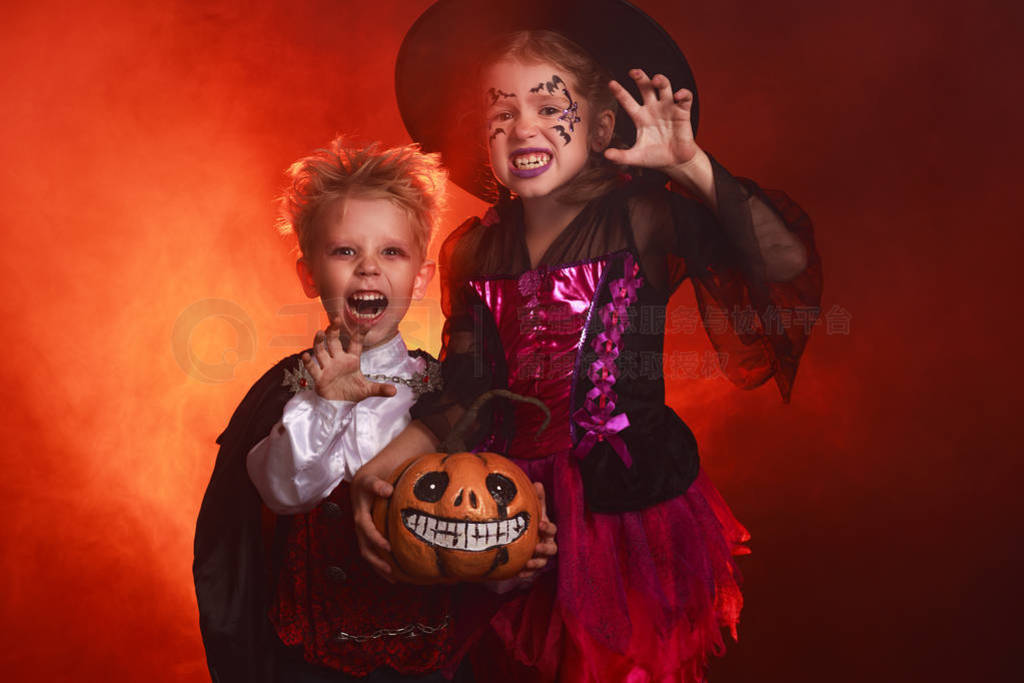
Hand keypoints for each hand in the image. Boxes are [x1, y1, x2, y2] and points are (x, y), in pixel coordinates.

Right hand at [302, 317, 396, 402]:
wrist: (339, 405)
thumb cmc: (352, 393)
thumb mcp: (367, 390)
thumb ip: (380, 389)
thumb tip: (395, 391)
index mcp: (351, 360)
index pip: (356, 343)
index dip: (360, 333)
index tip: (366, 322)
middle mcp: (338, 360)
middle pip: (334, 342)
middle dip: (334, 331)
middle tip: (335, 319)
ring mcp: (328, 368)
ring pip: (321, 351)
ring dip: (319, 342)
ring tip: (320, 332)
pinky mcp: (319, 378)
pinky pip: (312, 368)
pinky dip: (308, 363)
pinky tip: (305, 356)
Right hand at [350, 464, 395, 580]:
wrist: (364, 480)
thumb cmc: (372, 479)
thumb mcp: (372, 478)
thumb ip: (378, 484)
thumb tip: (388, 490)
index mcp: (360, 511)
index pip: (365, 527)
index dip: (375, 538)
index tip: (388, 547)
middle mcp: (359, 523)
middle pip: (364, 545)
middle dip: (376, 559)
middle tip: (391, 568)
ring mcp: (362, 530)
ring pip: (367, 552)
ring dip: (378, 566)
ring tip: (393, 578)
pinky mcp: (368, 535)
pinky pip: (372, 551)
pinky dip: (381, 564)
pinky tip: (395, 574)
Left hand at [518, 482, 556, 579]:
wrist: (526, 538)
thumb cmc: (533, 522)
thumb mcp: (535, 511)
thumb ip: (537, 499)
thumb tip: (537, 483)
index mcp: (548, 531)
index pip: (552, 530)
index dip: (548, 527)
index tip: (540, 524)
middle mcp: (548, 545)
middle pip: (552, 549)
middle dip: (544, 549)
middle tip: (536, 547)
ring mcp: (542, 557)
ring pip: (542, 563)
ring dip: (536, 563)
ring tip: (527, 563)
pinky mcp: (533, 568)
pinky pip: (531, 574)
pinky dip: (526, 574)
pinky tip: (518, 573)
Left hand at [604, 69, 699, 171]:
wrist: (676, 162)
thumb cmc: (655, 157)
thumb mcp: (636, 157)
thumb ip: (622, 156)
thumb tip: (606, 155)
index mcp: (640, 117)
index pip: (627, 101)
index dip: (620, 92)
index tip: (611, 83)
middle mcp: (653, 109)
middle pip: (646, 88)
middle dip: (640, 78)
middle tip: (633, 72)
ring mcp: (668, 108)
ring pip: (664, 87)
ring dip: (661, 80)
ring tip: (656, 80)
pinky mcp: (682, 112)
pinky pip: (684, 98)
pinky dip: (683, 94)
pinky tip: (678, 96)